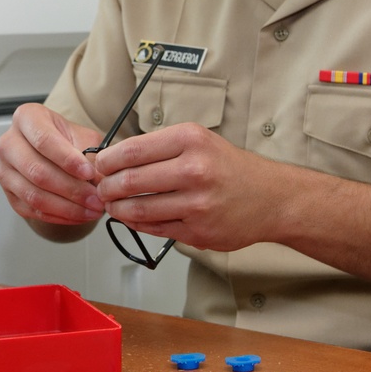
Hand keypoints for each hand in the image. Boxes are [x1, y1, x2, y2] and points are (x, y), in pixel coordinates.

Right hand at [0, 103, 106, 236]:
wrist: (55, 152)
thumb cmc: (67, 140)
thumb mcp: (83, 137)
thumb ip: (90, 155)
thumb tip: (99, 180)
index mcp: (27, 118)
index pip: (44, 140)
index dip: (67, 160)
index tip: (89, 173)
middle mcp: (9, 142)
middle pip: (37, 171)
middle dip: (71, 189)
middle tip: (96, 198)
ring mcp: (5, 170)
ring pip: (34, 195)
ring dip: (67, 207)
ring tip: (91, 209)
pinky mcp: (9, 193)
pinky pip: (32, 210)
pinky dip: (59, 216)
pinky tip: (78, 215)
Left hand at [94, 122, 275, 250]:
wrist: (271, 198)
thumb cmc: (229, 167)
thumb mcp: (198, 140)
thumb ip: (158, 148)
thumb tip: (113, 158)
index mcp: (190, 140)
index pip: (131, 150)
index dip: (106, 160)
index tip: (99, 165)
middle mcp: (194, 170)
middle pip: (129, 181)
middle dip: (106, 187)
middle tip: (101, 188)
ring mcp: (197, 203)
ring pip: (138, 208)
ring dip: (117, 209)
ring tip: (112, 205)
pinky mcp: (198, 231)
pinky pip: (154, 228)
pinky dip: (136, 223)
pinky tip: (132, 217)